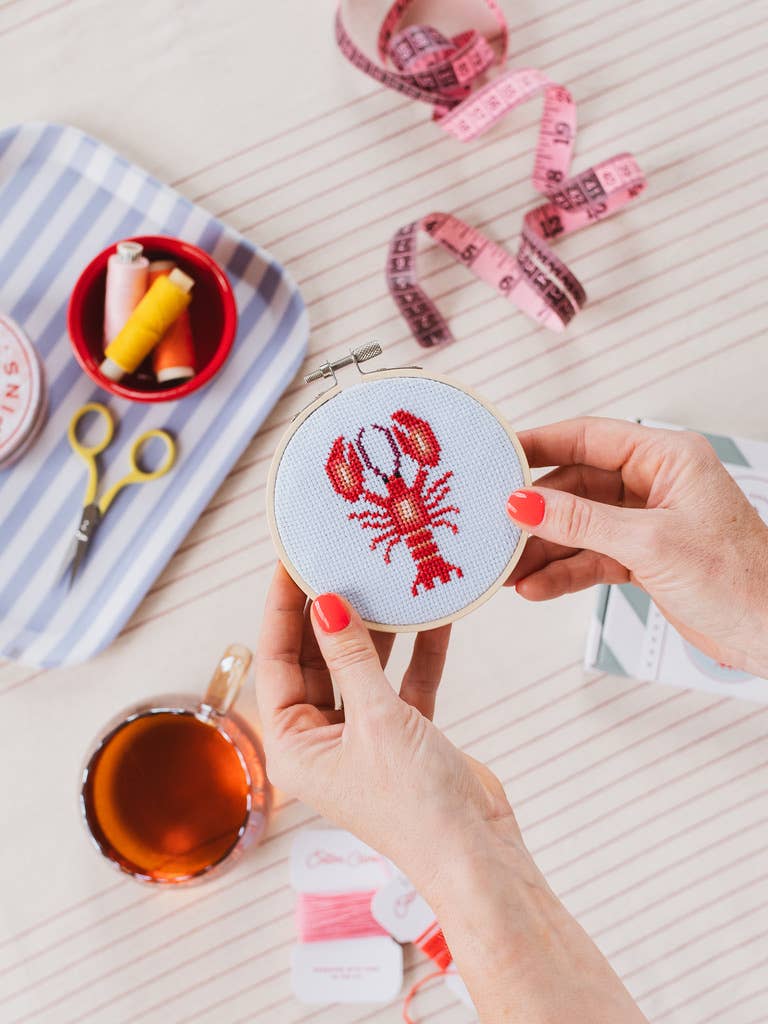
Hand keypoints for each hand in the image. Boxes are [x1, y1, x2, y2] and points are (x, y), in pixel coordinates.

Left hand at [255, 564, 648, 1023]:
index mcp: (293, 746)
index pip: (277, 661)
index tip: (290, 563)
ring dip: (376, 628)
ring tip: (380, 576)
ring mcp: (363, 736)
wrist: (479, 853)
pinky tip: (432, 616)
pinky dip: (416, 653)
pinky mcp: (402, 735)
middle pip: (317, 659)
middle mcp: (322, 740)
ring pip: (361, 666)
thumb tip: (327, 603)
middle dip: (329, 612)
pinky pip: (401, 682)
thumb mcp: (378, 721)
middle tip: (336, 559)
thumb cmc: (416, 807)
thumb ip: (353, 658)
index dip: (282, 609)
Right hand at [507, 418, 767, 676]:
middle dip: (536, 512)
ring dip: (544, 549)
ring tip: (508, 567)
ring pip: (580, 526)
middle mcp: (656, 483)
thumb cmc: (740, 579)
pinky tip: (536, 587)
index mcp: (668, 458)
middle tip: (495, 525)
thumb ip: (581, 521)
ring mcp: (648, 521)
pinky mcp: (644, 557)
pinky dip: (564, 572)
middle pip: (577, 486)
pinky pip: (591, 556)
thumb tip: (524, 503)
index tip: (498, 456)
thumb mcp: (650, 542)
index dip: (540, 445)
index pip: (590, 438)